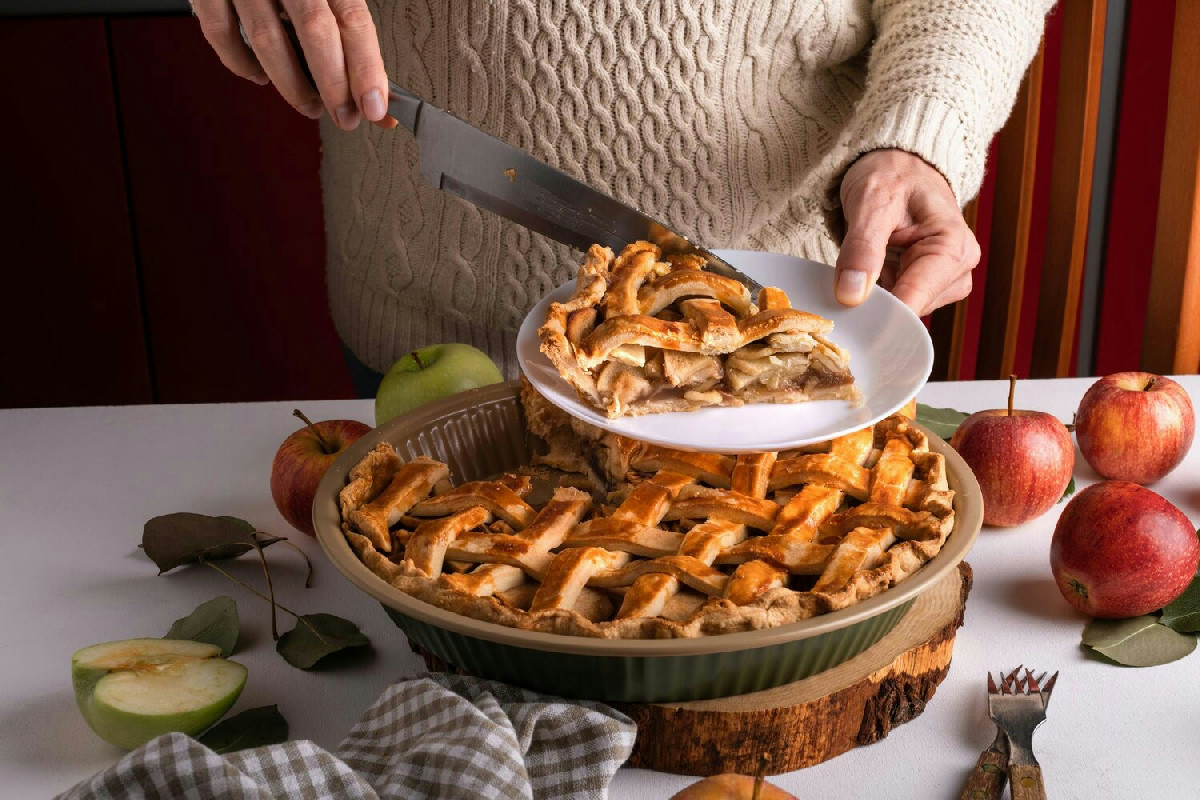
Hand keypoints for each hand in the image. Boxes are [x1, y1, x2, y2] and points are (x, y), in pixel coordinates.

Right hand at [192, 0, 392, 129]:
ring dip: (292, 84)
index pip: (353, 19)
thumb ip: (349, 32)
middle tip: (345, 116)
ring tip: (310, 105)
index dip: (366, 67)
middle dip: (333, 84)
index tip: (374, 106)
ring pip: (267, 38)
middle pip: (315, 29)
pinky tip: (260, 76)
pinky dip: (241, 63)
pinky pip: (221, 33)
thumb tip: (374, 94)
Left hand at [834, 149, 980, 316]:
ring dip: (875, 299)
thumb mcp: (872, 201)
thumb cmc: (892, 173)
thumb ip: (862, 247)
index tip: (848, 318)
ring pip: (902, 311)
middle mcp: (957, 270)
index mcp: (953, 247)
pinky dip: (877, 295)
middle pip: (910, 310)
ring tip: (857, 270)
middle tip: (842, 287)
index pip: (917, 298)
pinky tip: (864, 277)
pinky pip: (897, 303)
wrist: (898, 164)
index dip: (881, 312)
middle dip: (876, 304)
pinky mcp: (924, 285)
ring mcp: (942, 281)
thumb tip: (851, 295)